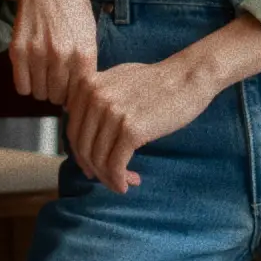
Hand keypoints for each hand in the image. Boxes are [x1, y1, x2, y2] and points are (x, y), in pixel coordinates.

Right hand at [3, 0, 99, 105]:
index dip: (75, 95)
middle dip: (58, 94)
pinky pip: (21, 85)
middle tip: (56, 84)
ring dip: (41, 90)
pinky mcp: (18, 49)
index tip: (71, 92)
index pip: (80, 93)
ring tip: (44, 78)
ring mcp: (38, 53)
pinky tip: (30, 74)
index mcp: (84, 53)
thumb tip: (80, 92)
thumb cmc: (72, 7)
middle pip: (59, 96)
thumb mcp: (89, 33)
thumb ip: (86, 63)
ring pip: (39, 93)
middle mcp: (62, 55)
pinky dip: (25, 85)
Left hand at [65, 51, 221, 194]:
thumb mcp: (115, 80)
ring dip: (110, 178)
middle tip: (109, 179)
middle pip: (82, 147)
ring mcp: (111, 113)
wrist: (188, 76)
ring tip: (126, 182)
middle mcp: (93, 97)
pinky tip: (129, 184)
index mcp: (86, 85)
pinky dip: (119, 180)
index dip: (81, 154)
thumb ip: (94, 99)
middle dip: (94, 169)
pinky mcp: (131, 130)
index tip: (93, 166)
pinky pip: (115, 165)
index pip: (72, 130)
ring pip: (98, 159)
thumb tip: (82, 130)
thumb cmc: (156, 81)